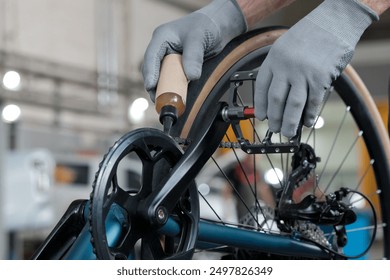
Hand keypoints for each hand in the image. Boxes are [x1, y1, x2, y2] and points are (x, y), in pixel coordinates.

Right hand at [142, 0, 245, 100]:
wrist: (218, 27)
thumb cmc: (207, 26)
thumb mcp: (198, 39)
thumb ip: (193, 57)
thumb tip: (190, 76)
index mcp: (162, 37)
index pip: (151, 57)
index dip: (150, 72)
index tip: (150, 86)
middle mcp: (163, 48)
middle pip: (153, 69)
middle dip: (154, 85)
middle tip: (157, 99)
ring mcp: (170, 58)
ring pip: (161, 76)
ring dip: (163, 89)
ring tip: (164, 101)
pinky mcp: (178, 66)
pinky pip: (172, 79)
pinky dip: (173, 88)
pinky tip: (176, 97)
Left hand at [254, 0, 377, 137]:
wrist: (334, 22)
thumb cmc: (309, 34)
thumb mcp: (284, 47)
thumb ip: (278, 68)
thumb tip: (276, 96)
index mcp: (274, 59)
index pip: (261, 87)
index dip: (260, 105)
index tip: (261, 116)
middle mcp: (286, 67)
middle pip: (275, 100)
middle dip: (274, 118)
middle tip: (274, 128)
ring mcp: (303, 73)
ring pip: (292, 105)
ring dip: (289, 122)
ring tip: (288, 132)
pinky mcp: (321, 78)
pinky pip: (313, 102)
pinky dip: (310, 115)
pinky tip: (308, 122)